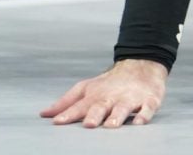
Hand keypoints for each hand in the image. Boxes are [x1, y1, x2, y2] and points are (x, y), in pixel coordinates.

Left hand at [40, 59, 167, 127]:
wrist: (140, 66)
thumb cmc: (108, 84)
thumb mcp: (85, 89)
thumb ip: (65, 102)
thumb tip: (44, 114)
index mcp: (94, 95)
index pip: (79, 106)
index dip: (68, 114)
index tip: (57, 122)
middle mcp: (110, 97)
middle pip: (101, 106)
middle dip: (94, 115)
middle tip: (88, 125)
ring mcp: (129, 99)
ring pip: (123, 108)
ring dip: (117, 116)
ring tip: (111, 126)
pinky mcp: (147, 100)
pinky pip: (146, 109)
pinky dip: (143, 115)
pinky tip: (139, 122)